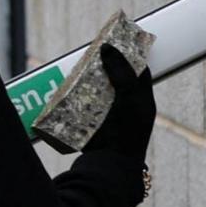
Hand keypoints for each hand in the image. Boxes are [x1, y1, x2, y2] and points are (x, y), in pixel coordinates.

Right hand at [78, 45, 156, 167]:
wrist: (112, 163)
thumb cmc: (128, 130)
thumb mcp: (130, 97)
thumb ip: (122, 72)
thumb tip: (107, 48)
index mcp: (140, 99)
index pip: (137, 71)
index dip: (128, 56)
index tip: (116, 43)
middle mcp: (124, 106)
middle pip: (112, 78)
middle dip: (101, 67)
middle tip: (89, 53)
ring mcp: (107, 114)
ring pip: (94, 91)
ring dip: (84, 81)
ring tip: (74, 67)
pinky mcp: (90, 123)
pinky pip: (80, 105)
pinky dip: (73, 97)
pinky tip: (65, 87)